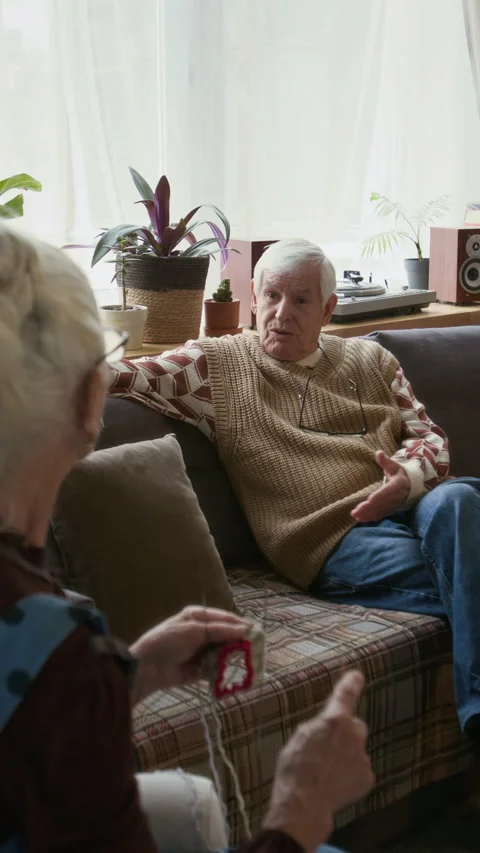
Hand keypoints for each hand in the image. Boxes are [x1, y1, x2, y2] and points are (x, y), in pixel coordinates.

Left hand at [130, 606, 247, 703]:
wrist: (146, 667)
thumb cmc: (168, 641)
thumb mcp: (195, 631)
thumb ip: (221, 630)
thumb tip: (246, 628)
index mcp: (199, 617)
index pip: (226, 619)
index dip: (241, 626)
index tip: (257, 634)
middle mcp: (202, 632)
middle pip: (227, 637)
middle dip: (239, 645)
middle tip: (254, 652)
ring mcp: (201, 652)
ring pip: (224, 654)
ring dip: (232, 660)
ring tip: (245, 665)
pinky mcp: (200, 670)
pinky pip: (217, 670)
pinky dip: (222, 673)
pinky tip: (230, 675)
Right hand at [264, 671, 373, 852]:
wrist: (304, 804)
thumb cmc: (295, 768)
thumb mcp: (300, 737)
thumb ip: (318, 728)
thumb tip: (327, 728)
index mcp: (334, 720)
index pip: (345, 695)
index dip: (351, 683)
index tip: (358, 675)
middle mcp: (353, 735)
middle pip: (355, 727)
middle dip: (345, 734)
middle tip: (327, 748)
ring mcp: (363, 757)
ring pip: (356, 750)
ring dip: (346, 756)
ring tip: (325, 772)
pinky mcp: (367, 778)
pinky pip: (359, 770)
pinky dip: (350, 774)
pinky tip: (334, 784)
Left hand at [351, 450, 409, 522]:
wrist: (410, 487)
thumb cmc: (399, 474)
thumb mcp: (394, 466)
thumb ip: (386, 461)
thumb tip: (378, 452)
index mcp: (397, 485)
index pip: (387, 492)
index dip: (378, 497)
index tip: (369, 500)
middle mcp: (395, 498)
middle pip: (381, 504)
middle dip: (368, 509)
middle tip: (355, 512)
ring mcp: (392, 505)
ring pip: (379, 511)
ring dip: (367, 515)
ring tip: (355, 516)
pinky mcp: (389, 510)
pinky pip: (379, 515)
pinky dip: (370, 518)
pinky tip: (360, 519)